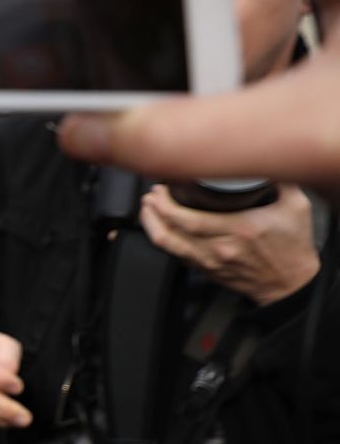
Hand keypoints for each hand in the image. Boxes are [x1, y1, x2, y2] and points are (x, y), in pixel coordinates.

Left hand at [140, 184, 319, 304]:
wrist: (291, 283)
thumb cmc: (293, 248)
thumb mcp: (296, 208)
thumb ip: (283, 181)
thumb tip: (268, 161)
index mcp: (239, 229)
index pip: (189, 220)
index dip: (166, 205)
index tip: (161, 189)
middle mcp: (219, 247)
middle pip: (170, 231)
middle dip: (154, 210)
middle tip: (151, 195)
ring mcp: (210, 261)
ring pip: (167, 246)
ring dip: (151, 225)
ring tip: (148, 208)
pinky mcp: (206, 270)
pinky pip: (175, 255)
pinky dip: (163, 239)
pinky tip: (160, 226)